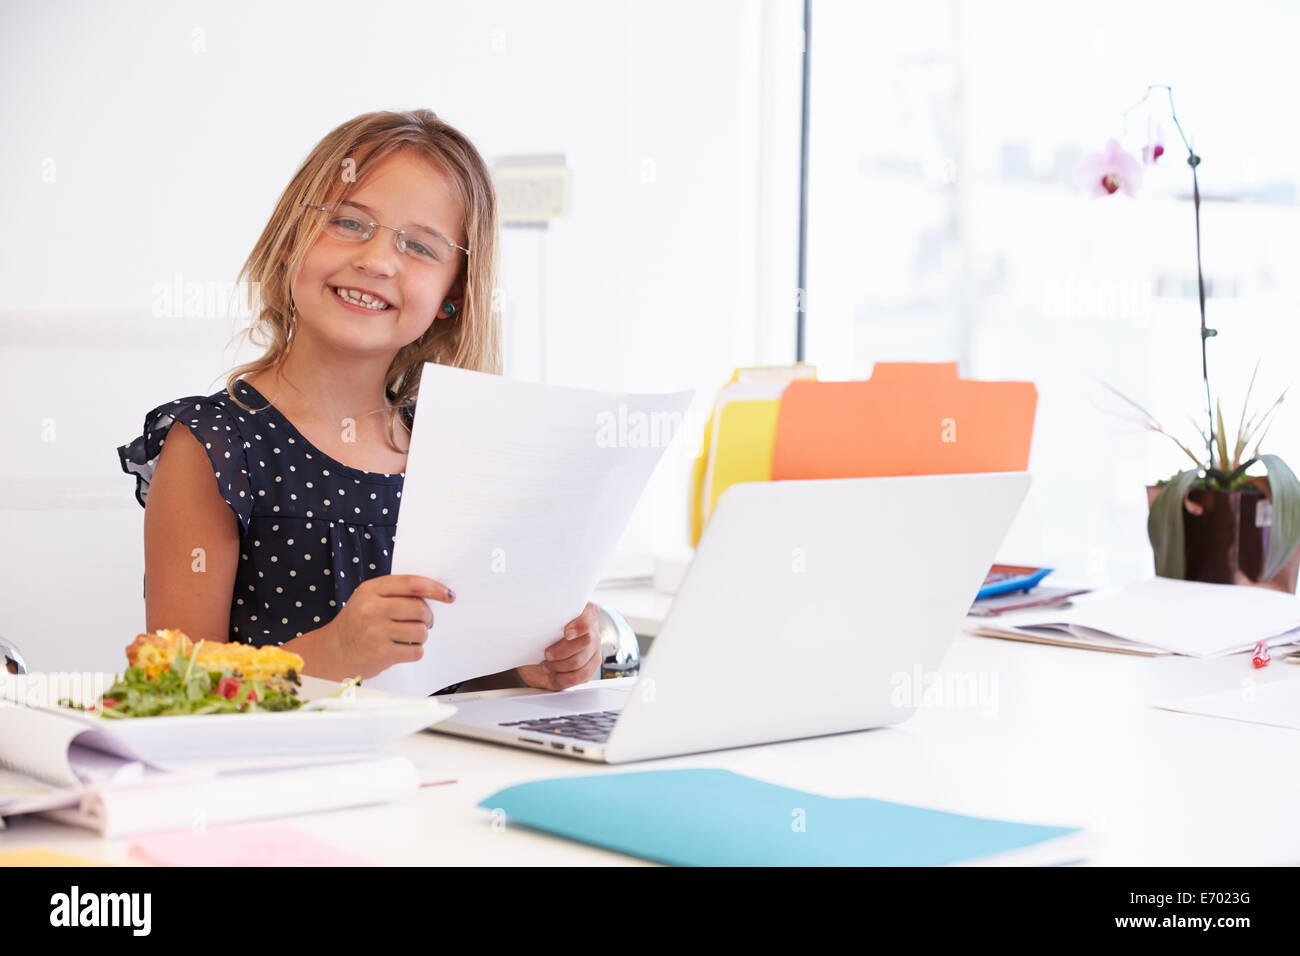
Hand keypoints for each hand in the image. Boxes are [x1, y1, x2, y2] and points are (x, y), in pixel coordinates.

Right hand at [321, 574, 454, 679]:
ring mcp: (376, 632)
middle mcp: (372, 608)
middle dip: (428, 617)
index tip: (448, 595)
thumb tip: (434, 594)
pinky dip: (416, 651)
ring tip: (410, 636)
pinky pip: (416, 651)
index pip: (412, 584)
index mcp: (371, 589)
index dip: (435, 588)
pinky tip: (404, 648)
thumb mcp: (368, 597)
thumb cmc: (357, 622)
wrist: (334, 651)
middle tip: (425, 622)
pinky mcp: (382, 654)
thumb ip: (395, 592)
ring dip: (422, 635)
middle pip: (419, 609)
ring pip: (420, 631)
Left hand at [516, 601, 601, 690]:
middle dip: (561, 651)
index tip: (566, 633)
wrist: (540, 654)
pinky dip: (565, 678)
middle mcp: (592, 630)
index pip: (591, 615)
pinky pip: (582, 676)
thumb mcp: (541, 624)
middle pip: (586, 641)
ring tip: (546, 666)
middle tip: (546, 654)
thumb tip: (532, 622)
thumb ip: (545, 621)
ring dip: (559, 666)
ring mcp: (594, 649)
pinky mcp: (591, 666)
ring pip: (580, 661)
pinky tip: (555, 675)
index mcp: (584, 613)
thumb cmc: (541, 635)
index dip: (581, 625)